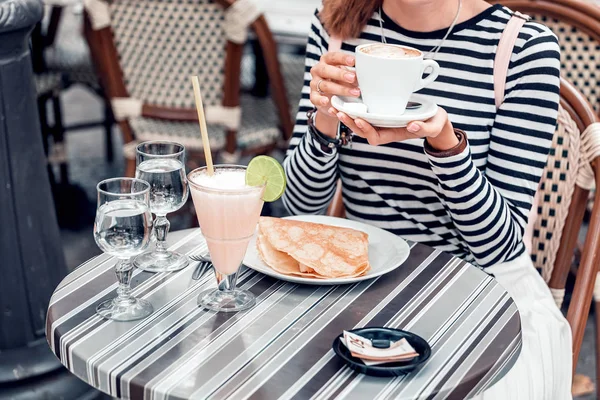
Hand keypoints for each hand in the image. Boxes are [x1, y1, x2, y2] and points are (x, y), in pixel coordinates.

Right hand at [310, 52, 359, 118]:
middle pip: (326, 70)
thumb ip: (354, 73)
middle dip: (340, 74)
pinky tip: (327, 101)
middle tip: (353, 78)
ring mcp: (314, 83)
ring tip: (354, 93)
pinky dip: (321, 100)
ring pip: (325, 85)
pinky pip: (315, 98)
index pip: (333, 57)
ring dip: (340, 89)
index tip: (354, 61)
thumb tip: (368, 72)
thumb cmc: (341, 82)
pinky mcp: (313, 96)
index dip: (343, 58)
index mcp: (326, 61)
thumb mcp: (347, 75)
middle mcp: (318, 70)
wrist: (332, 100)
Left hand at [332, 106, 458, 150]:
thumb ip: (425, 128)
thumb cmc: (434, 123)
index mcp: (392, 134)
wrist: (434, 119)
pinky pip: (363, 111)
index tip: (359, 119)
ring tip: (334, 105)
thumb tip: (412, 126)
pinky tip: (343, 96)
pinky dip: (353, 106)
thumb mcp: (434, 125)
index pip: (374, 137)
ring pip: (359, 121)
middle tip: (339, 111)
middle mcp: (383, 129)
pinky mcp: (380, 111)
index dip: (365, 129)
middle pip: (361, 129)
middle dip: (349, 122)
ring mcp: (380, 121)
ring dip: (347, 114)